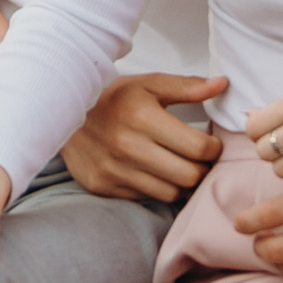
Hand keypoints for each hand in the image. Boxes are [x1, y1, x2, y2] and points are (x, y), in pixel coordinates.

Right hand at [61, 71, 227, 201]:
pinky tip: (156, 172)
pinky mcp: (104, 186)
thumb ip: (187, 87)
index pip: (198, 148)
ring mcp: (114, 170)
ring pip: (170, 193)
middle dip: (202, 169)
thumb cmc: (112, 98)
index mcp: (141, 116)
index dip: (213, 149)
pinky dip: (157, 188)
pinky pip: (146, 197)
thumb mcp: (148, 84)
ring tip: (180, 166)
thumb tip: (222, 85)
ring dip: (182, 182)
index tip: (211, 144)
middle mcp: (127, 146)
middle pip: (188, 176)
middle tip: (200, 159)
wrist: (60, 114)